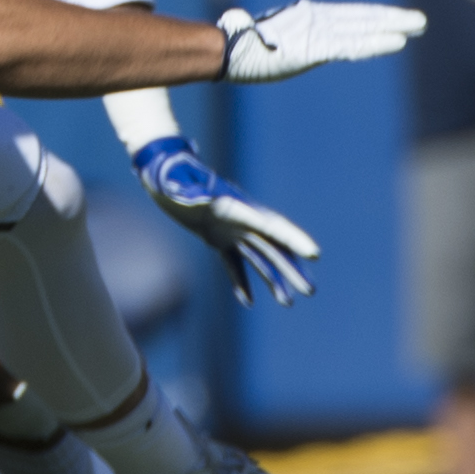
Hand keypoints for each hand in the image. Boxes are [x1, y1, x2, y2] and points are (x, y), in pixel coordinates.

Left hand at [132, 136, 317, 307]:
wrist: (161, 171)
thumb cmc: (170, 174)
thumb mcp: (177, 181)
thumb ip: (189, 190)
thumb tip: (199, 199)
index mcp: (236, 206)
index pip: (270, 225)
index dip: (292, 239)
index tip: (313, 253)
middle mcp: (239, 218)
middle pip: (273, 246)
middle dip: (292, 268)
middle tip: (310, 290)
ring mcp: (230, 229)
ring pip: (259, 257)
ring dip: (273, 279)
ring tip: (288, 303)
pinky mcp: (215, 237)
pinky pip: (233, 262)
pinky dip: (240, 280)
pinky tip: (247, 302)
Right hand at [217, 0, 425, 81]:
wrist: (224, 52)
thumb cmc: (235, 49)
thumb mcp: (261, 42)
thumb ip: (266, 37)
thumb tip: (236, 26)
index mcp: (304, 19)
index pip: (347, 17)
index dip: (372, 18)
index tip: (394, 21)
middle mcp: (315, 20)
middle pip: (361, 18)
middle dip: (391, 19)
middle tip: (419, 21)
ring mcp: (317, 32)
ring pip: (363, 27)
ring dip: (393, 27)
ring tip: (418, 25)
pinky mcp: (317, 46)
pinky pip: (353, 45)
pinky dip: (376, 43)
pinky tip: (398, 42)